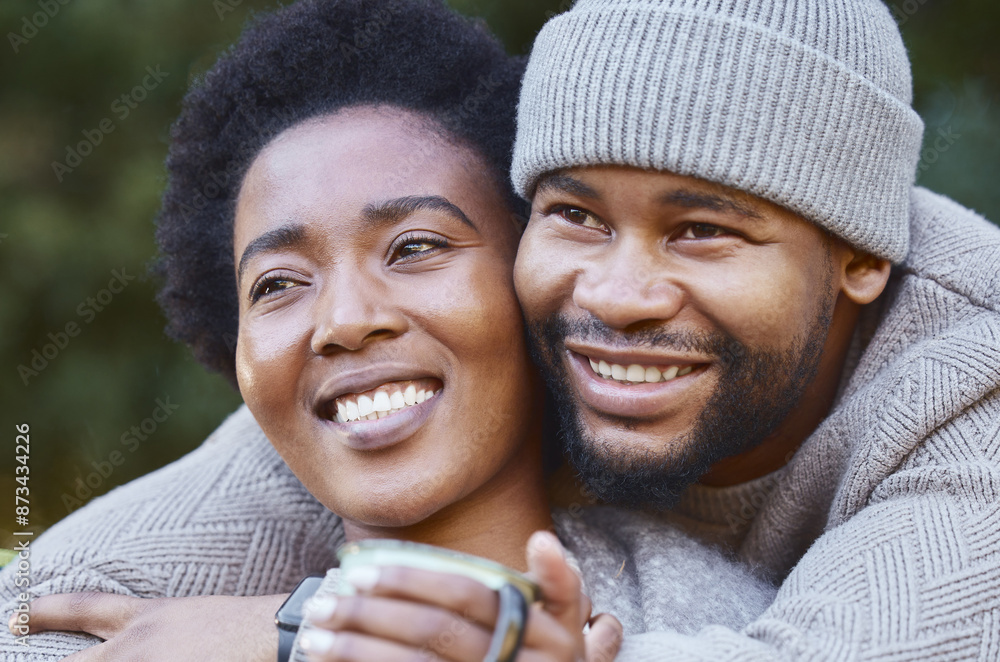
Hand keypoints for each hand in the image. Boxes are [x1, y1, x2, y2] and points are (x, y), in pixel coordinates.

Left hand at [14, 592, 285, 660]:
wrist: (272, 635)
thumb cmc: (244, 624)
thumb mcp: (192, 617)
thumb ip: (155, 632)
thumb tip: (132, 648)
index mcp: (145, 618)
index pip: (83, 608)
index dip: (44, 612)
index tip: (16, 616)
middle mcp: (134, 647)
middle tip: (26, 650)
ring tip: (142, 656)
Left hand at [298, 531, 621, 660]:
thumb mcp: (569, 627)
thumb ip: (560, 583)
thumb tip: (541, 539)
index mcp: (540, 633)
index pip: (466, 596)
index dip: (414, 581)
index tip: (362, 570)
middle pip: (435, 632)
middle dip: (374, 615)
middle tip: (325, 602)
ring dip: (358, 652)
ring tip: (314, 637)